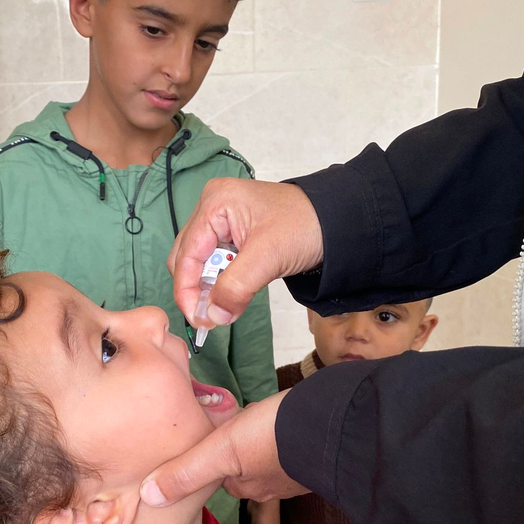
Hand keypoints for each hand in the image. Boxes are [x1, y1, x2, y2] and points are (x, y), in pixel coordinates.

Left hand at [140, 390, 309, 506]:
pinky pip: (292, 445)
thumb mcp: (220, 450)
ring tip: (258, 421)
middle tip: (232, 426)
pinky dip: (286, 434)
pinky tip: (287, 420)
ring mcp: (296, 471)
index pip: (217, 476)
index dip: (209, 460)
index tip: (206, 443)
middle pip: (242, 467)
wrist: (335, 424)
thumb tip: (148, 497)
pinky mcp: (317, 452)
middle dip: (237, 451)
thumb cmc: (273, 437)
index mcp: (245, 485)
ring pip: (268, 456)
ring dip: (263, 442)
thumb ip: (186, 472)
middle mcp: (271, 485)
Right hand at [167, 178, 322, 329]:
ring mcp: (221, 218)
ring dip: (209, 286)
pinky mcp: (232, 231)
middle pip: (186, 257)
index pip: (185, 254)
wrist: (338, 222)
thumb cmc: (306, 226)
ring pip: (199, 261)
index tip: (198, 320)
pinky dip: (220, 280)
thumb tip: (211, 316)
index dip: (187, 290)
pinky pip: (215, 260)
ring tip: (224, 305)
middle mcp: (211, 207)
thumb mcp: (269, 257)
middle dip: (197, 289)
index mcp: (214, 203)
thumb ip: (236, 287)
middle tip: (211, 317)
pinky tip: (232, 291)